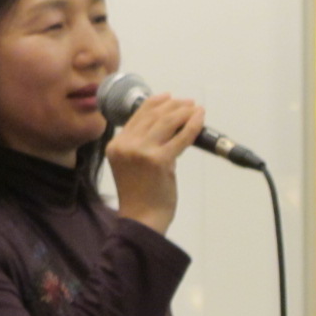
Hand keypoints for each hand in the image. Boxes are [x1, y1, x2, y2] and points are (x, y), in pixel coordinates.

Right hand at [105, 91, 204, 235]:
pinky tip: (200, 119)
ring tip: (196, 110)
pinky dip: (193, 125)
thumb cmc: (139, 195)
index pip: (137, 115)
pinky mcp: (159, 160)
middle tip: (188, 103)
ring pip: (167, 121)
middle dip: (174, 105)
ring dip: (184, 112)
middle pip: (153, 115)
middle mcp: (126, 145)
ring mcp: (141, 152)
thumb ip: (141, 145)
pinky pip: (181, 136)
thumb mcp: (130, 164)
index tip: (169, 97)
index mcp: (116, 145)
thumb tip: (168, 126)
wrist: (142, 218)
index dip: (155, 103)